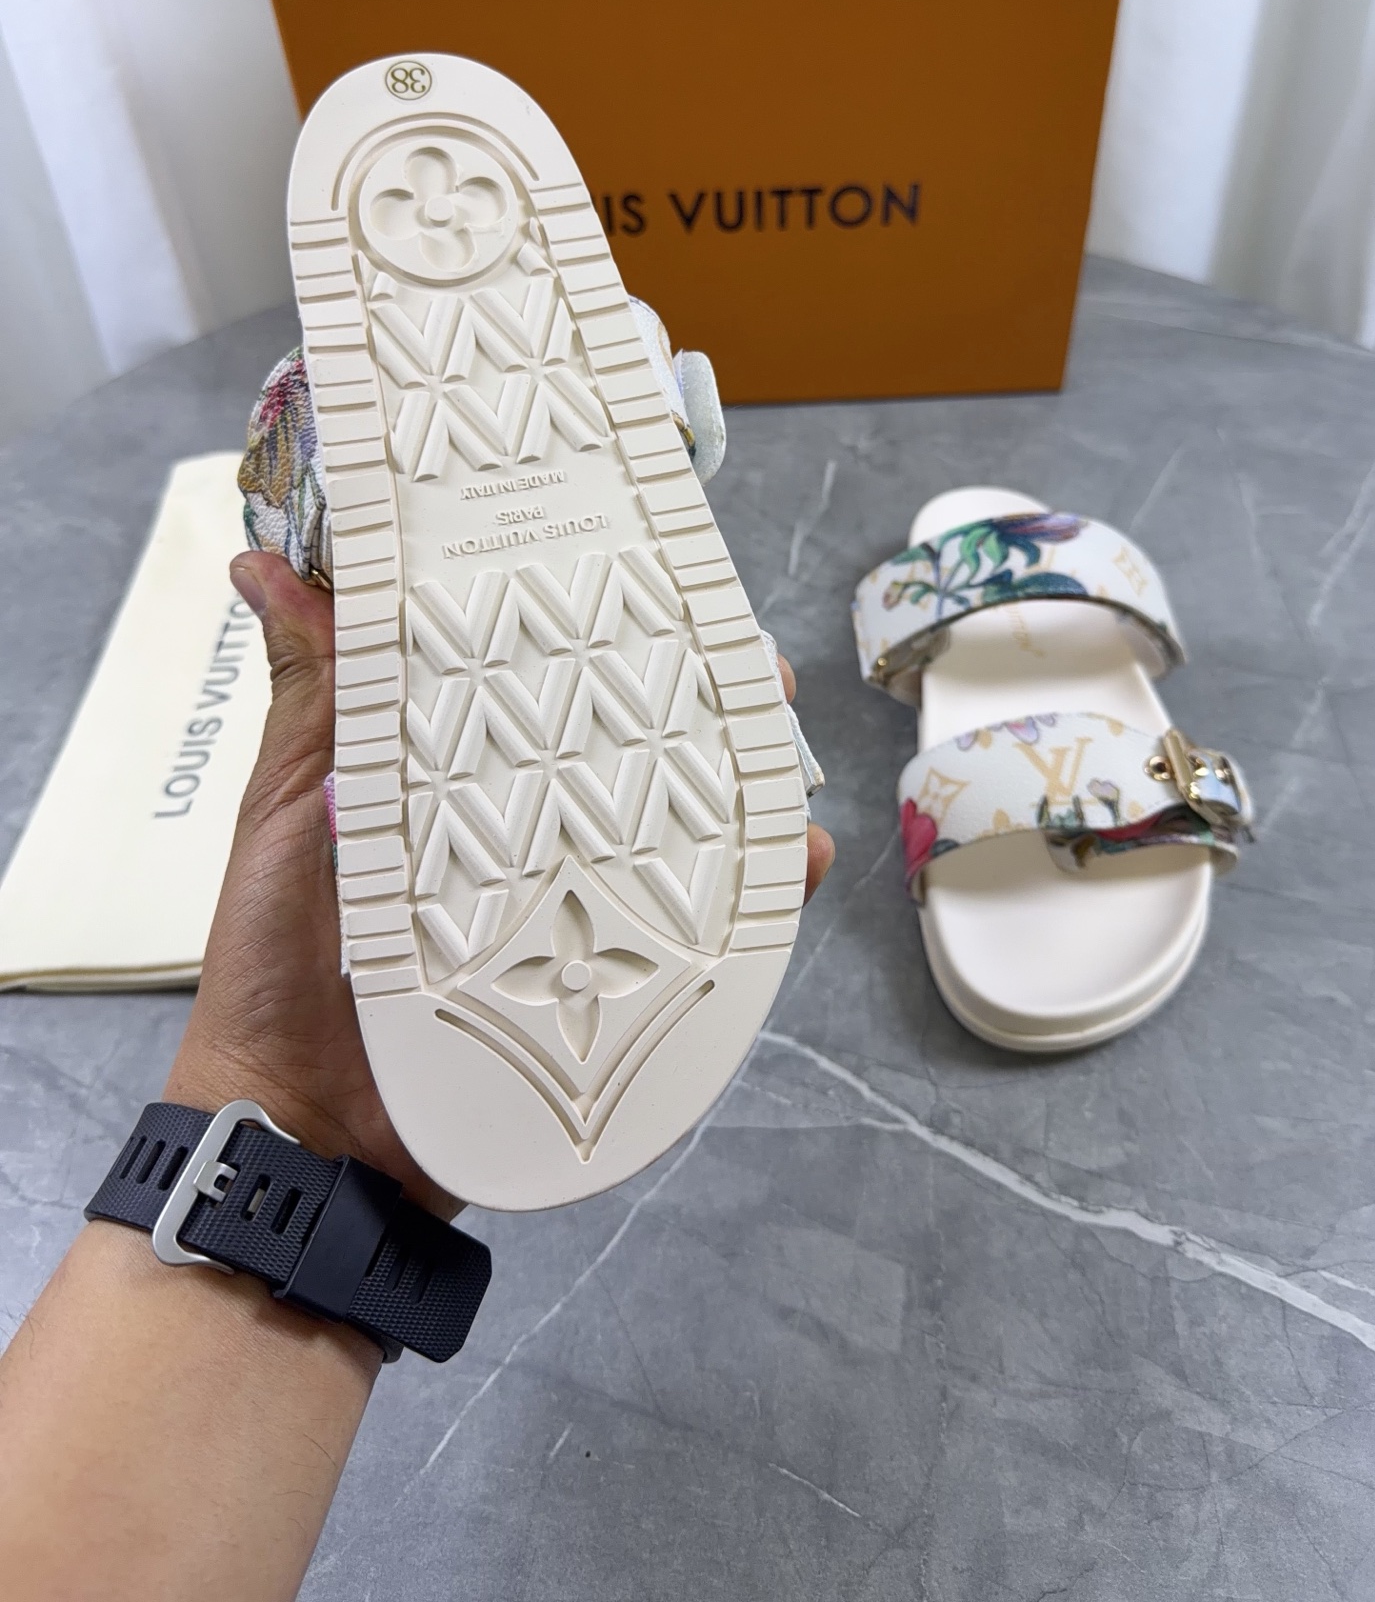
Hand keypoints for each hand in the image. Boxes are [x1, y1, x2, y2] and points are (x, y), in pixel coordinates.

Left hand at [166, 553, 834, 1216]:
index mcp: (458, 773)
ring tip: (781, 745)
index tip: (651, 571)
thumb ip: (312, 694)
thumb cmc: (277, 959)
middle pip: (637, 749)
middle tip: (748, 659)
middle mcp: (531, 830)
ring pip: (687, 827)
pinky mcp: (608, 976)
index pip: (547, 685)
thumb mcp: (291, 806)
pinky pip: (701, 932)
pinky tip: (794, 863)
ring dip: (750, 782)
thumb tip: (264, 567)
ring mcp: (577, 903)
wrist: (300, 1125)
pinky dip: (762, 897)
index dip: (603, 630)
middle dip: (705, 696)